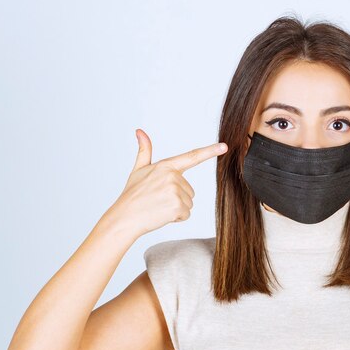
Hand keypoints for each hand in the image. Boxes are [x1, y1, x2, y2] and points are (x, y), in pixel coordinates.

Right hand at [103, 129, 227, 237]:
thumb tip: (140, 131)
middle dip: (177, 197)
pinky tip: (162, 215)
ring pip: (189, 202)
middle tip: (158, 200)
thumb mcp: (139, 170)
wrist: (124, 217)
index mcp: (166, 166)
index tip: (224, 146)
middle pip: (189, 190)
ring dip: (176, 208)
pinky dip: (176, 218)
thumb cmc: (132, 195)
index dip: (210, 151)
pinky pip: (186, 214)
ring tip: (158, 207)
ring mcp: (176, 191)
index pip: (192, 157)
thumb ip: (144, 151)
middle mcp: (173, 176)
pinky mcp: (178, 206)